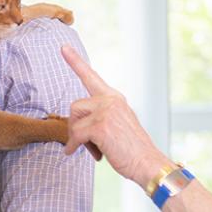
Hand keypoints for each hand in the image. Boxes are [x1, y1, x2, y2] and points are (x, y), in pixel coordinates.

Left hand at [60, 45, 169, 185]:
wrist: (148, 163)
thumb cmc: (132, 150)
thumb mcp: (117, 124)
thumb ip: (100, 116)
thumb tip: (76, 123)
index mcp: (115, 98)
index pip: (91, 76)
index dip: (75, 61)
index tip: (63, 47)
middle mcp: (111, 100)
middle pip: (75, 106)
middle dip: (75, 126)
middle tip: (86, 143)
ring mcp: (106, 111)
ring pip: (74, 120)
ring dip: (77, 137)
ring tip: (93, 148)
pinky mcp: (100, 126)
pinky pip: (76, 134)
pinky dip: (73, 146)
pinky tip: (74, 152)